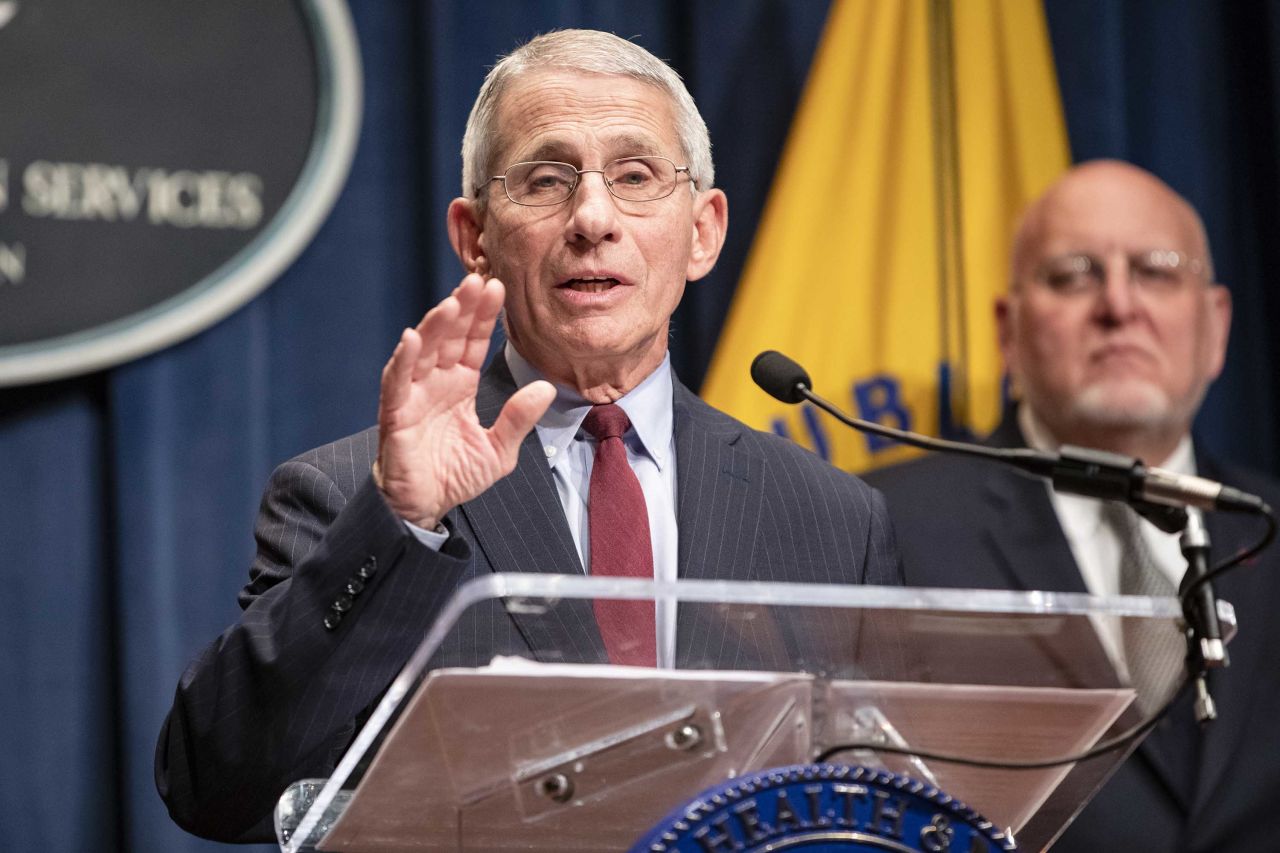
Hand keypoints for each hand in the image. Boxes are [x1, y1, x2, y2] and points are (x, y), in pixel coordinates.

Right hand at [375, 274, 554, 527]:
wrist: (423, 507)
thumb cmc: (456, 475)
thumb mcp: (499, 449)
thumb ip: (518, 419)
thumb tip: (546, 388)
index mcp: (461, 384)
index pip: (473, 342)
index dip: (484, 316)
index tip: (498, 287)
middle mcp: (436, 382)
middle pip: (450, 336)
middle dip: (463, 308)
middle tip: (478, 280)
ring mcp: (414, 394)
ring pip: (424, 350)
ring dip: (436, 325)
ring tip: (452, 303)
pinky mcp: (395, 413)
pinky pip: (397, 381)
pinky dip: (403, 359)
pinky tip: (412, 338)